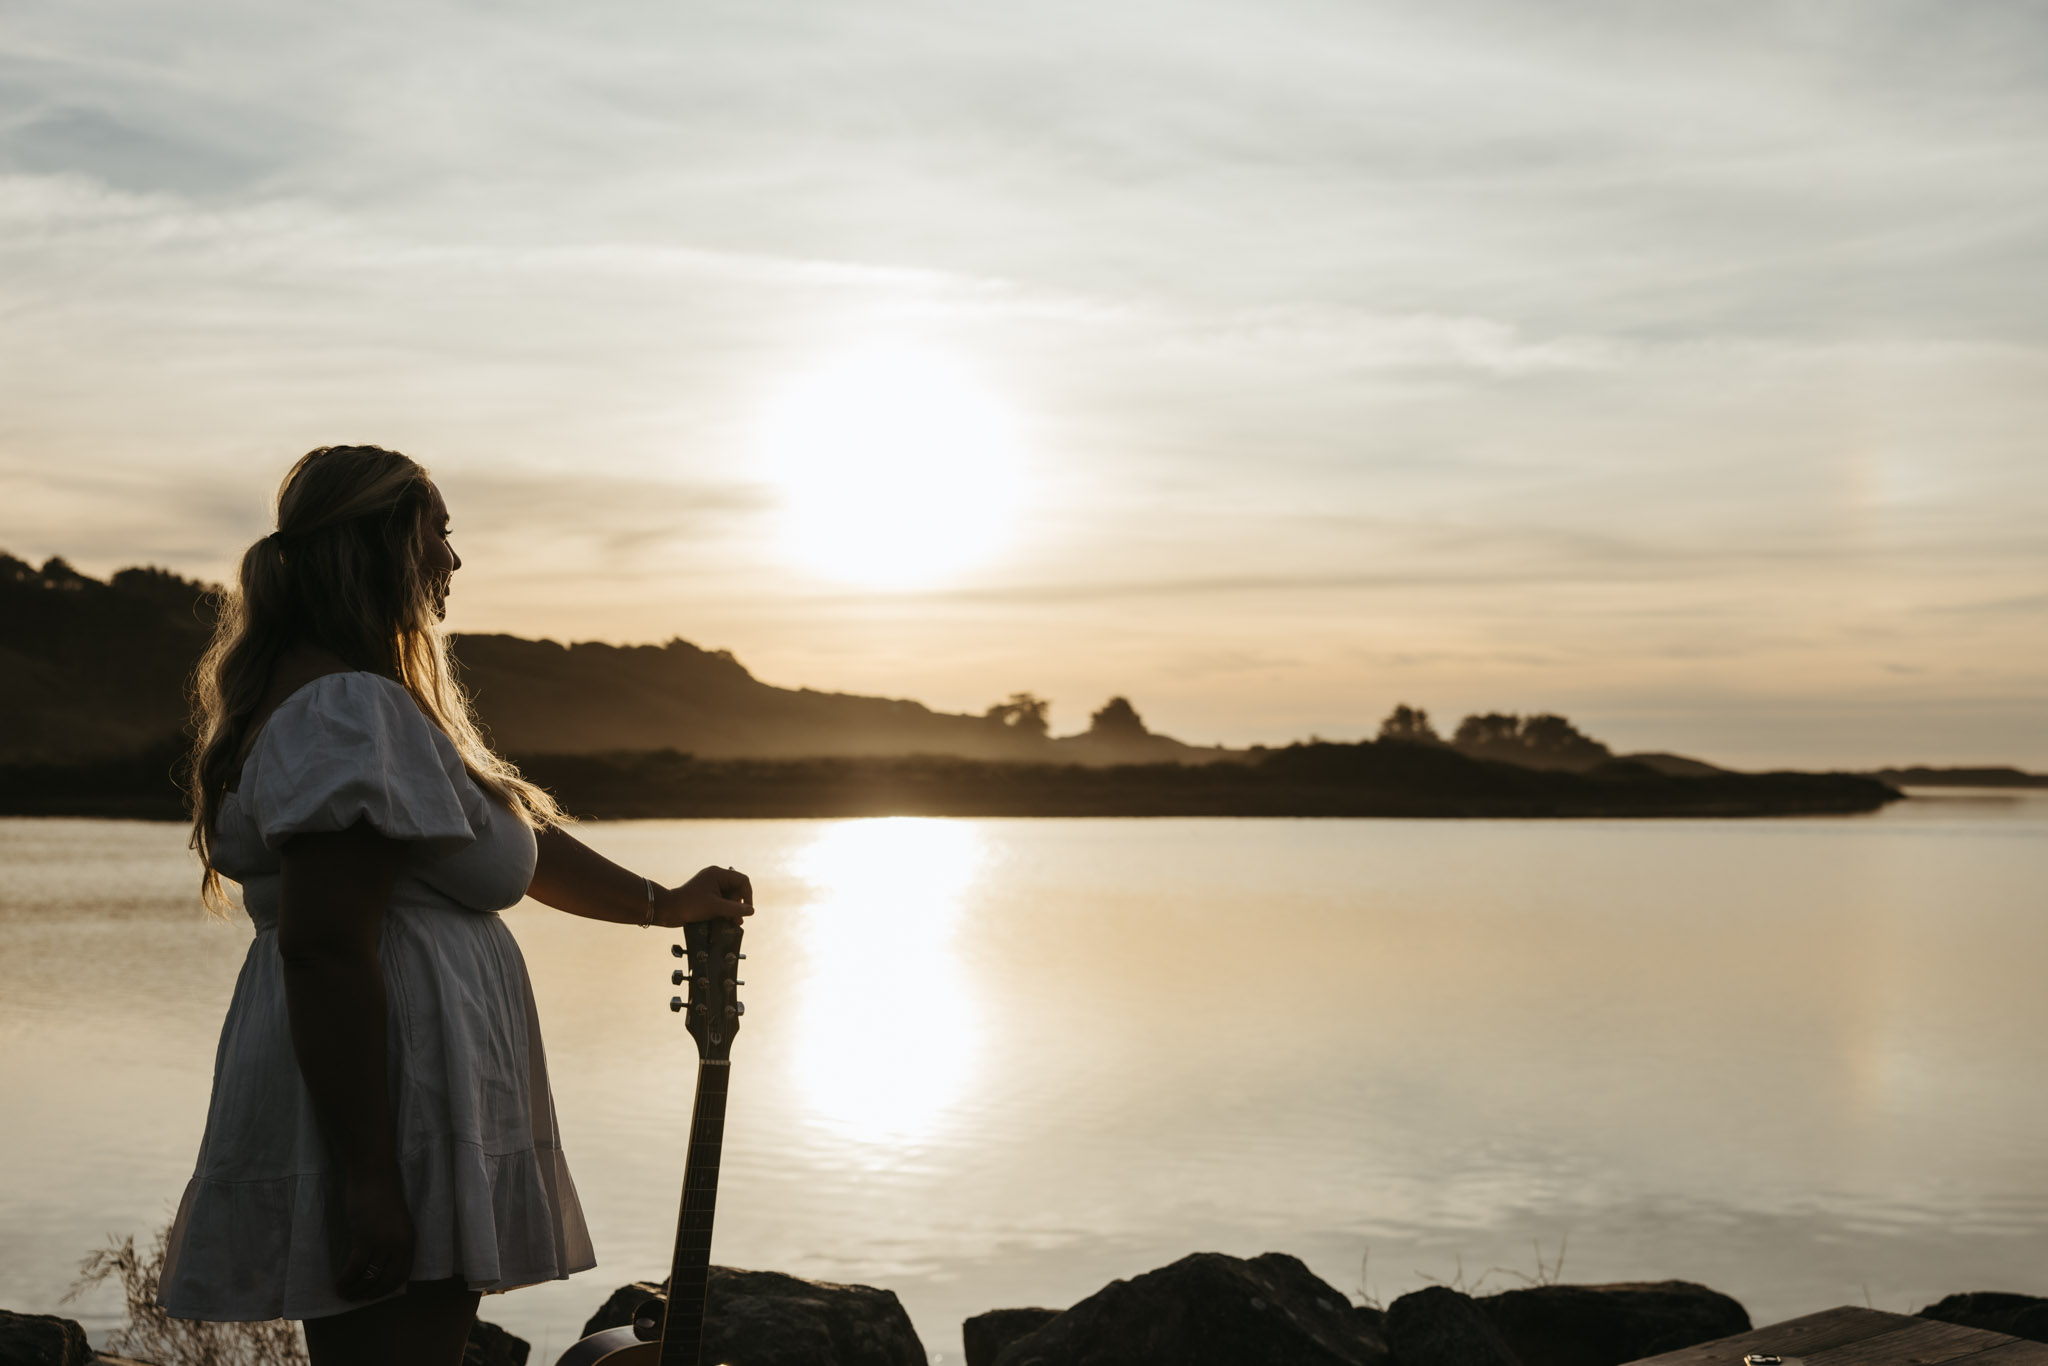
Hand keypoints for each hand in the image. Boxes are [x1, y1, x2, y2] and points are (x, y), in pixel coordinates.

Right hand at [335, 1168, 415, 1301]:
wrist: (373, 1174)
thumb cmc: (382, 1194)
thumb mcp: (396, 1221)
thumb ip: (393, 1240)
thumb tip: (380, 1263)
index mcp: (409, 1239)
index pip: (402, 1274)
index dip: (387, 1289)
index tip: (374, 1295)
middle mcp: (399, 1244)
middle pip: (385, 1280)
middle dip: (370, 1294)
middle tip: (357, 1299)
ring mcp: (382, 1242)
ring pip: (369, 1277)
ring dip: (355, 1290)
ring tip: (344, 1294)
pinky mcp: (364, 1238)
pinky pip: (354, 1268)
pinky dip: (345, 1280)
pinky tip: (338, 1284)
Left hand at [653, 865, 753, 926]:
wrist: (667, 910)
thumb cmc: (690, 905)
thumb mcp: (715, 908)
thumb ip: (735, 909)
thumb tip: (752, 911)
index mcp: (718, 874)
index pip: (742, 881)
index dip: (748, 895)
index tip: (748, 910)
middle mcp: (715, 878)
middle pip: (736, 891)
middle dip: (738, 907)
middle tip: (737, 921)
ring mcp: (710, 887)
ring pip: (728, 899)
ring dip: (731, 912)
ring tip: (732, 924)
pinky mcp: (706, 897)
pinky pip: (720, 903)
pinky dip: (722, 913)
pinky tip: (723, 924)